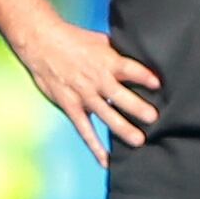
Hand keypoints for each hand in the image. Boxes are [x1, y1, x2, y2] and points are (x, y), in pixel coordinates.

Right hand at [14, 19, 160, 168]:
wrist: (41, 43)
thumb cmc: (73, 39)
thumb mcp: (102, 40)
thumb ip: (118, 53)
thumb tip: (140, 55)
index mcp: (107, 61)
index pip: (130, 70)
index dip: (144, 77)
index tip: (158, 85)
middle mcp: (97, 80)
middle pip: (121, 96)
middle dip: (138, 108)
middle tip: (153, 118)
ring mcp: (84, 95)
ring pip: (106, 115)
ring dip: (123, 128)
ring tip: (139, 140)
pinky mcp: (71, 106)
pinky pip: (84, 129)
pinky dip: (95, 145)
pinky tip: (106, 159)